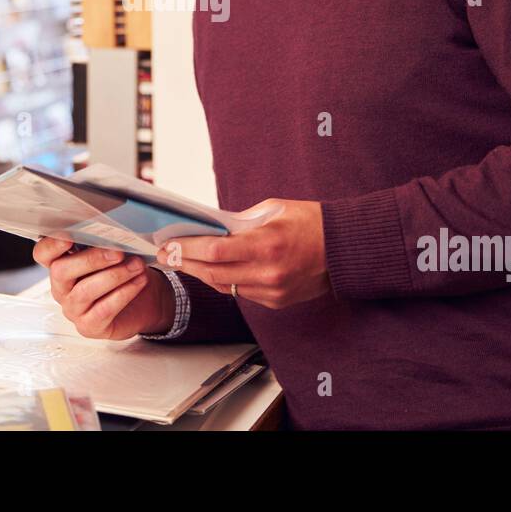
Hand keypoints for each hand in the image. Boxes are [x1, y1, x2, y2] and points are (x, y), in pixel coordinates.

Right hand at [33, 238, 174, 339]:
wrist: (145, 301)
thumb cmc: (123, 272)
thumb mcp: (112, 253)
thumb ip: (103, 243)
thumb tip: (111, 232)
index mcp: (61, 264)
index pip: (43, 254)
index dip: (51, 245)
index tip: (69, 237)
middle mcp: (62, 287)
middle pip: (61, 271)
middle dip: (91, 259)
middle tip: (118, 252)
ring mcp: (73, 309)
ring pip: (84, 291)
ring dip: (114, 276)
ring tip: (136, 266)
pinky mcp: (89, 326)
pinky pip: (103, 310)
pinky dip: (124, 293)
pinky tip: (138, 282)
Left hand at [156, 199, 330, 308]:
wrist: (345, 248)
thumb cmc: (310, 221)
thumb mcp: (273, 209)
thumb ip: (241, 221)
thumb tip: (211, 228)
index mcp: (267, 244)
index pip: (215, 250)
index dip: (187, 249)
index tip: (168, 244)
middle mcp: (268, 272)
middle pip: (213, 272)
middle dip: (186, 263)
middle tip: (166, 255)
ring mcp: (272, 291)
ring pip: (224, 285)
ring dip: (202, 273)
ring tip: (184, 261)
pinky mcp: (276, 302)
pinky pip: (241, 292)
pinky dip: (226, 280)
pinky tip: (213, 270)